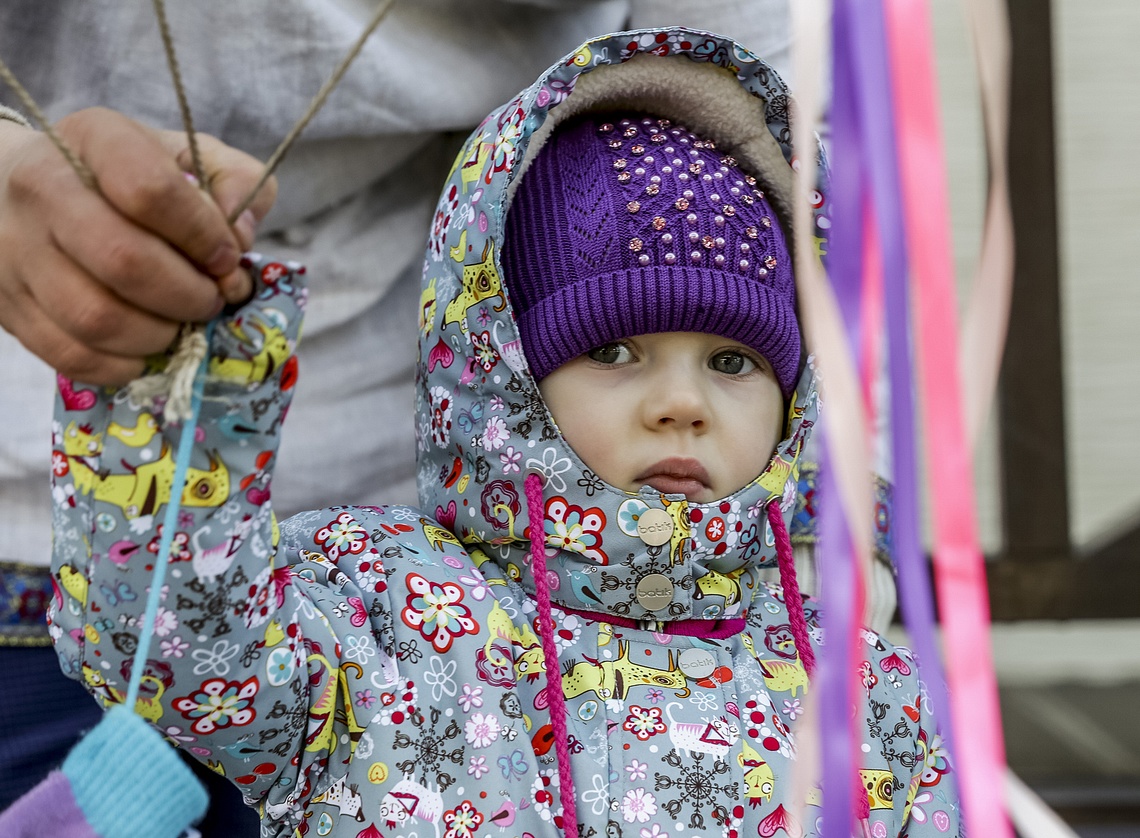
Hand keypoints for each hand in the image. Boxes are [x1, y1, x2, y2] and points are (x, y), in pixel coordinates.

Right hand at [0, 107, 276, 384]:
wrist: (21, 188)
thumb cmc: (123, 176)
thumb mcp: (186, 156)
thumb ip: (236, 180)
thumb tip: (242, 233)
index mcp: (95, 140)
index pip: (151, 190)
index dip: (204, 235)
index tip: (227, 257)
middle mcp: (43, 189)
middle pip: (125, 260)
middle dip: (188, 295)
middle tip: (209, 300)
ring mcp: (17, 251)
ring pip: (96, 317)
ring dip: (158, 335)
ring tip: (178, 324)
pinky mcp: (9, 305)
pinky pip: (70, 354)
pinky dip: (121, 364)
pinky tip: (143, 348)